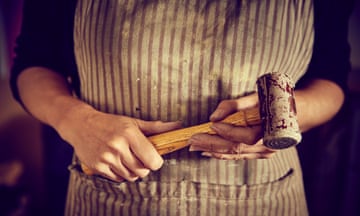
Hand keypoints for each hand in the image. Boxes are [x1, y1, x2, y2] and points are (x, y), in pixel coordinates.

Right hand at [58, 104, 181, 181]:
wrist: (81, 125)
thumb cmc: (110, 123)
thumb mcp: (133, 122)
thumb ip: (156, 127)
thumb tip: (178, 126)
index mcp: (129, 133)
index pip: (152, 160)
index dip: (156, 163)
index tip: (154, 159)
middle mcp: (118, 146)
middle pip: (142, 171)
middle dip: (145, 168)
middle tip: (141, 159)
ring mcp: (107, 157)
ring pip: (130, 176)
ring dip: (133, 172)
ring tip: (129, 160)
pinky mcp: (97, 166)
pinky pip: (117, 178)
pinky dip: (121, 174)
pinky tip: (118, 163)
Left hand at [189, 94, 275, 159]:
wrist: (299, 112)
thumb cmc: (277, 101)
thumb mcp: (257, 97)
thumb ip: (234, 106)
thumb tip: (213, 117)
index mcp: (272, 129)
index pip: (246, 135)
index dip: (227, 131)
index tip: (211, 125)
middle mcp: (270, 144)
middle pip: (236, 148)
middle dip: (212, 143)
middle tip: (193, 139)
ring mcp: (265, 151)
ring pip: (235, 154)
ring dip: (213, 150)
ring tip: (195, 146)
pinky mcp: (260, 154)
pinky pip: (238, 156)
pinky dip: (222, 153)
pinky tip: (208, 151)